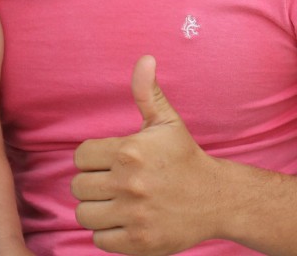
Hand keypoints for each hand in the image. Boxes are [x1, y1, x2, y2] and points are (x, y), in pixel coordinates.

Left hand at [71, 56, 220, 254]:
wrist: (218, 199)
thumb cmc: (185, 157)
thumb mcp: (167, 122)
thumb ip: (147, 91)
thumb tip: (145, 58)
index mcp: (130, 151)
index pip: (80, 157)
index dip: (92, 159)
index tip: (109, 162)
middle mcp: (129, 183)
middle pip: (78, 186)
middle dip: (92, 184)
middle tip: (113, 183)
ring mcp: (134, 214)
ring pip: (84, 214)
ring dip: (96, 210)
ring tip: (115, 203)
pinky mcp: (139, 242)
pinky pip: (99, 240)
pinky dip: (107, 233)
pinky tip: (124, 220)